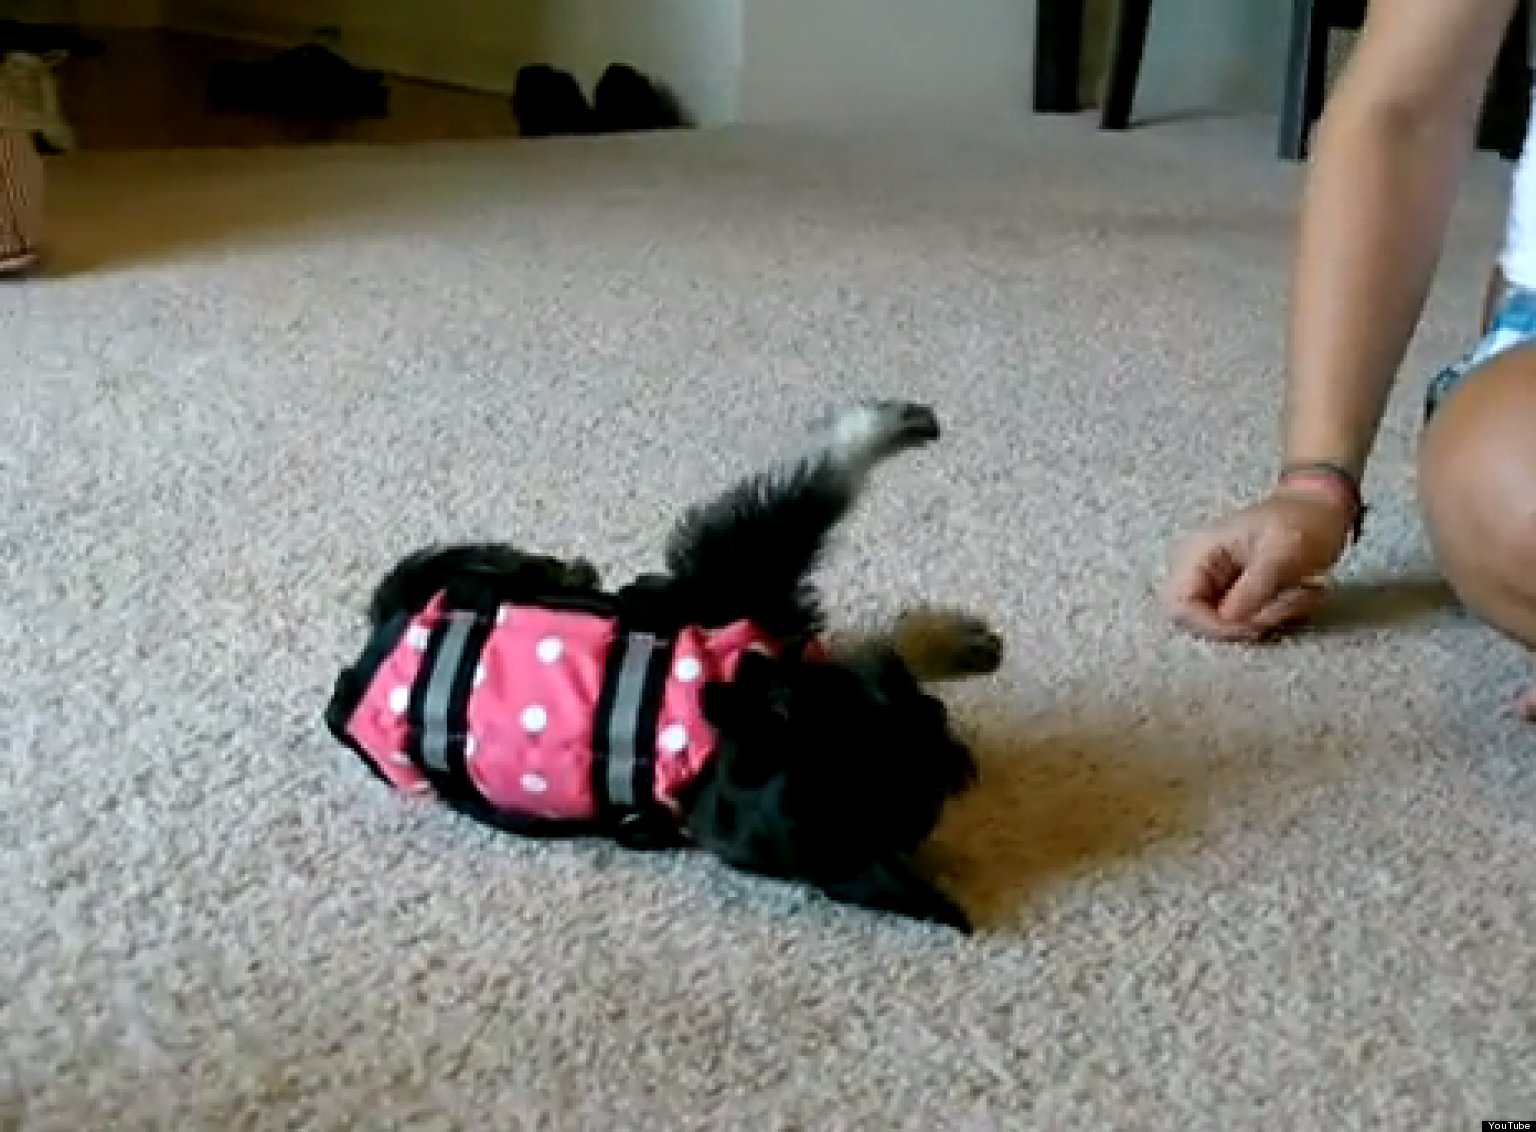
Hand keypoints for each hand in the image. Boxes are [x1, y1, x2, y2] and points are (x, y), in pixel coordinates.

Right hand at [1163, 489, 1356, 641]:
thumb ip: (1252, 588)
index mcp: (1199, 553)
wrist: (1324, 508)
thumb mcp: (1281, 552)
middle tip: (1284, 607)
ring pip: (1228, 625)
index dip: (1213, 625)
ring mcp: (1219, 583)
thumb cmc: (1302, 522)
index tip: (1253, 627)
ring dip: (1270, 617)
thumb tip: (1229, 620)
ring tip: (1301, 594)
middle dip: (1246, 622)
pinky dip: (1276, 615)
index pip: (1180, 605)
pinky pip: (1246, 621)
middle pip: (1201, 620)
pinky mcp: (1237, 593)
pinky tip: (1299, 594)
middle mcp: (1201, 570)